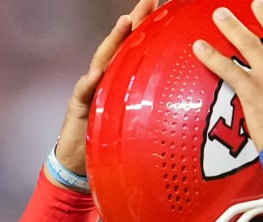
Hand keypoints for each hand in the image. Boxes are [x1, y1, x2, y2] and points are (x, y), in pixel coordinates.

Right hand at [52, 0, 157, 176]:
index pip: (137, 49)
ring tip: (125, 22)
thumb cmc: (111, 143)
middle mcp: (105, 79)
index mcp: (121, 81)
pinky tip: (94, 74)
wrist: (79, 165)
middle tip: (149, 0)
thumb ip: (154, 110)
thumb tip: (185, 103)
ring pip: (102, 60)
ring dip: (113, 40)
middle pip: (120, 46)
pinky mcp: (78, 108)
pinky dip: (88, 83)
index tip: (166, 6)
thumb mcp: (137, 123)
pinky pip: (82, 94)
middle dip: (134, 21)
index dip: (150, 27)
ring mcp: (90, 90)